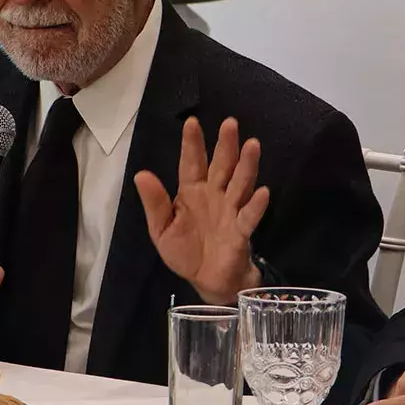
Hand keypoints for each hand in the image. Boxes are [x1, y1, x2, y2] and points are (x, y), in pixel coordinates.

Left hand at [133, 116, 270, 304]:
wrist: (206, 281)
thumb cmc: (185, 252)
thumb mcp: (161, 230)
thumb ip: (154, 204)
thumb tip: (141, 173)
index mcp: (191, 192)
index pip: (191, 164)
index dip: (192, 144)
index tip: (191, 123)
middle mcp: (214, 195)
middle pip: (221, 166)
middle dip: (226, 145)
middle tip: (230, 123)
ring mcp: (230, 211)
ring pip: (240, 184)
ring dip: (246, 166)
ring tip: (252, 145)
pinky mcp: (241, 231)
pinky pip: (249, 216)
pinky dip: (256, 205)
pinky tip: (263, 192)